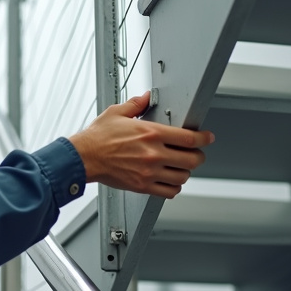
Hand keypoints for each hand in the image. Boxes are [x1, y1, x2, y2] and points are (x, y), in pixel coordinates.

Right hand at [68, 91, 213, 198]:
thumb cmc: (97, 137)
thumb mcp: (117, 113)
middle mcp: (153, 154)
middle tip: (195, 154)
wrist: (83, 157)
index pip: (189, 138)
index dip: (203, 138)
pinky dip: (173, 187)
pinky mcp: (142, 186)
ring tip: (180, 167)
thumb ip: (135, 104)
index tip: (206, 138)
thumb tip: (146, 97)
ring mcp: (149, 172)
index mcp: (151, 133)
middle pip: (192, 159)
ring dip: (185, 172)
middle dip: (198, 156)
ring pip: (182, 177)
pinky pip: (169, 192)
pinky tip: (169, 181)